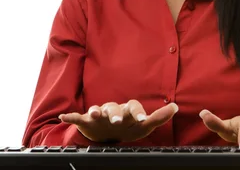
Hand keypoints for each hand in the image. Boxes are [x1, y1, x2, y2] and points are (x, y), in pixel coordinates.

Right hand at [59, 100, 177, 142]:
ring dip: (96, 110)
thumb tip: (175, 106)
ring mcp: (99, 114)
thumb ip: (159, 117)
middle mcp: (114, 109)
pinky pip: (77, 117)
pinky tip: (64, 117)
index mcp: (128, 110)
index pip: (134, 106)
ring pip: (97, 109)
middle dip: (116, 112)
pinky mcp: (86, 121)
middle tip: (118, 120)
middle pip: (115, 107)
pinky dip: (71, 116)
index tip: (142, 117)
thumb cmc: (128, 127)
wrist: (107, 133)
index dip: (137, 111)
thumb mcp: (143, 126)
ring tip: (94, 113)